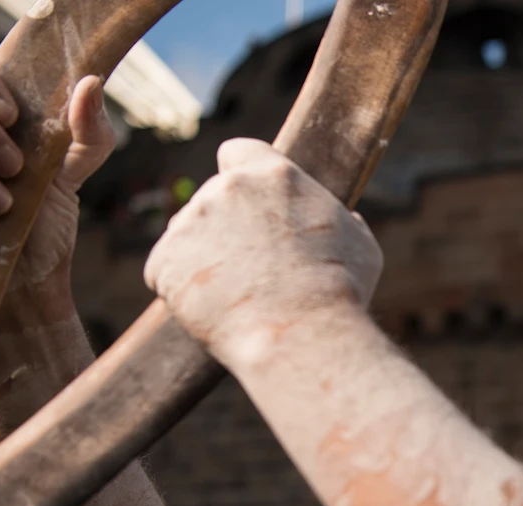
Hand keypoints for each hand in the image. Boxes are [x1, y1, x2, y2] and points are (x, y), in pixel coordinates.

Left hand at [143, 138, 382, 353]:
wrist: (300, 335)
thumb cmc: (340, 292)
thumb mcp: (360, 244)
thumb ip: (341, 220)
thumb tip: (345, 218)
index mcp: (274, 174)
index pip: (237, 152)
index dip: (241, 175)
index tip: (247, 201)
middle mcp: (226, 188)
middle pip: (212, 199)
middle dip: (224, 227)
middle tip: (251, 268)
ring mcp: (189, 223)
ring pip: (188, 236)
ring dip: (203, 257)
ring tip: (237, 296)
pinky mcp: (163, 261)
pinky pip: (165, 272)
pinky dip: (182, 291)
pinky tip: (214, 310)